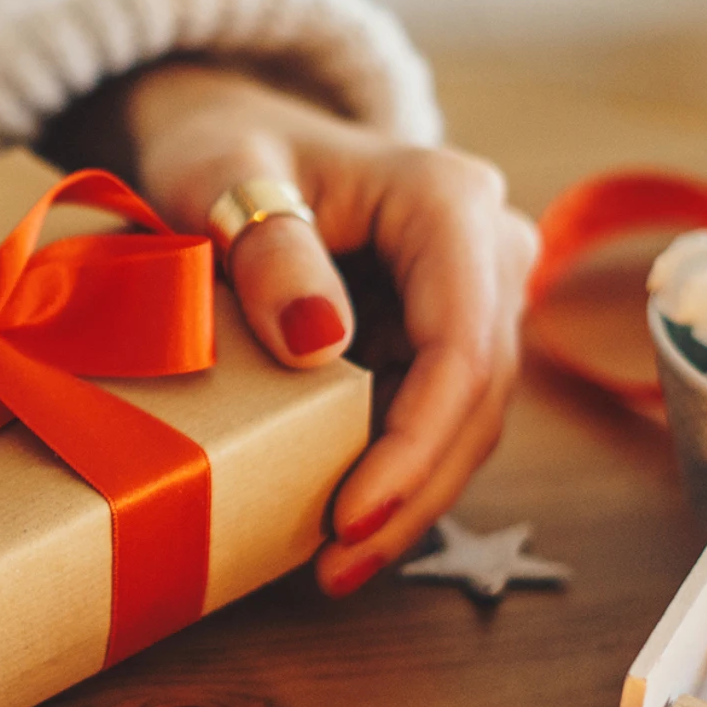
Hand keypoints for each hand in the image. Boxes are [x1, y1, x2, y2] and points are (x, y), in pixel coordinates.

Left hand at [123, 62, 538, 595]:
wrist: (234, 140)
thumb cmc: (224, 151)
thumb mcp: (221, 181)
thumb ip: (269, 252)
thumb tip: (321, 343)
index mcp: (446, 200)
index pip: (460, 344)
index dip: (414, 443)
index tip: (349, 516)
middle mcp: (486, 246)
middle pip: (478, 395)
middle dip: (414, 491)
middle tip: (336, 567)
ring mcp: (474, 292)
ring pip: (469, 419)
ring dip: (411, 498)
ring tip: (334, 566)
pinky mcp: (447, 331)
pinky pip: (438, 414)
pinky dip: (397, 472)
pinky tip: (343, 526)